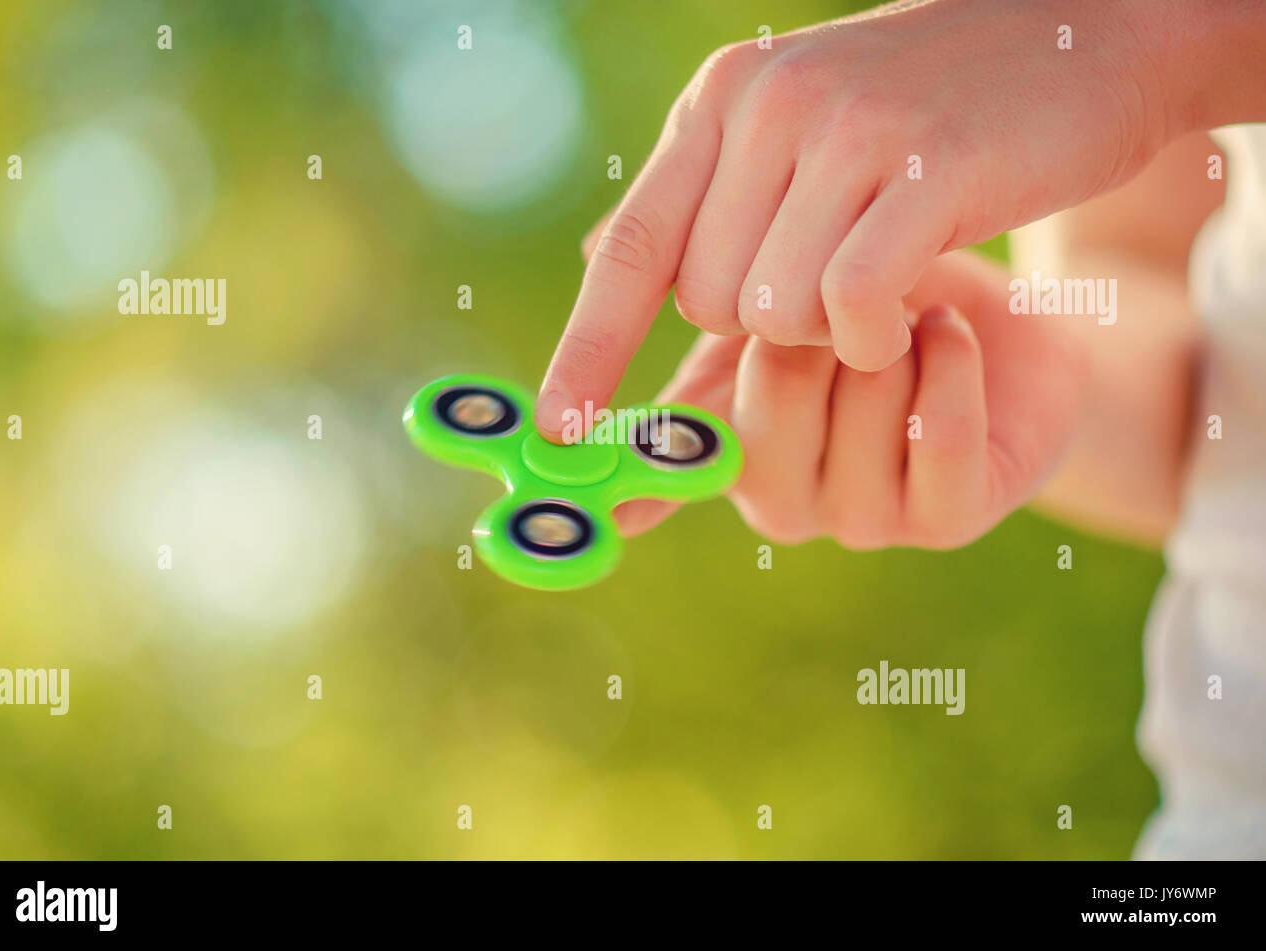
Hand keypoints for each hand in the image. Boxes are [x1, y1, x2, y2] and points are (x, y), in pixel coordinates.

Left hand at [537, 0, 1170, 440]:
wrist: (1083, 34)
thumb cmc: (927, 112)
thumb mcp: (794, 129)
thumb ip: (701, 199)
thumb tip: (598, 262)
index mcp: (723, 100)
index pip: (633, 246)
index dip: (589, 347)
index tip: (558, 428)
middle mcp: (767, 104)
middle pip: (709, 301)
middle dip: (766, 323)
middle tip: (837, 272)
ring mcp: (845, 132)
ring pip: (777, 315)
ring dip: (830, 329)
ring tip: (885, 269)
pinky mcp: (926, 170)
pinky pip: (851, 306)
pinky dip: (876, 331)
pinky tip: (914, 297)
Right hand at [615, 251, 1087, 548]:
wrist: (1004, 334)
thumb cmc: (881, 297)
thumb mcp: (788, 277)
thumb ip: (700, 276)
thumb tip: (591, 250)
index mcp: (724, 446)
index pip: (662, 462)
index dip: (622, 467)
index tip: (566, 463)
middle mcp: (778, 498)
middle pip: (764, 406)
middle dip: (813, 321)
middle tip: (848, 283)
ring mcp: (859, 519)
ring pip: (859, 409)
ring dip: (895, 331)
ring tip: (912, 310)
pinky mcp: (947, 521)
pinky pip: (936, 439)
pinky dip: (949, 364)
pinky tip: (954, 334)